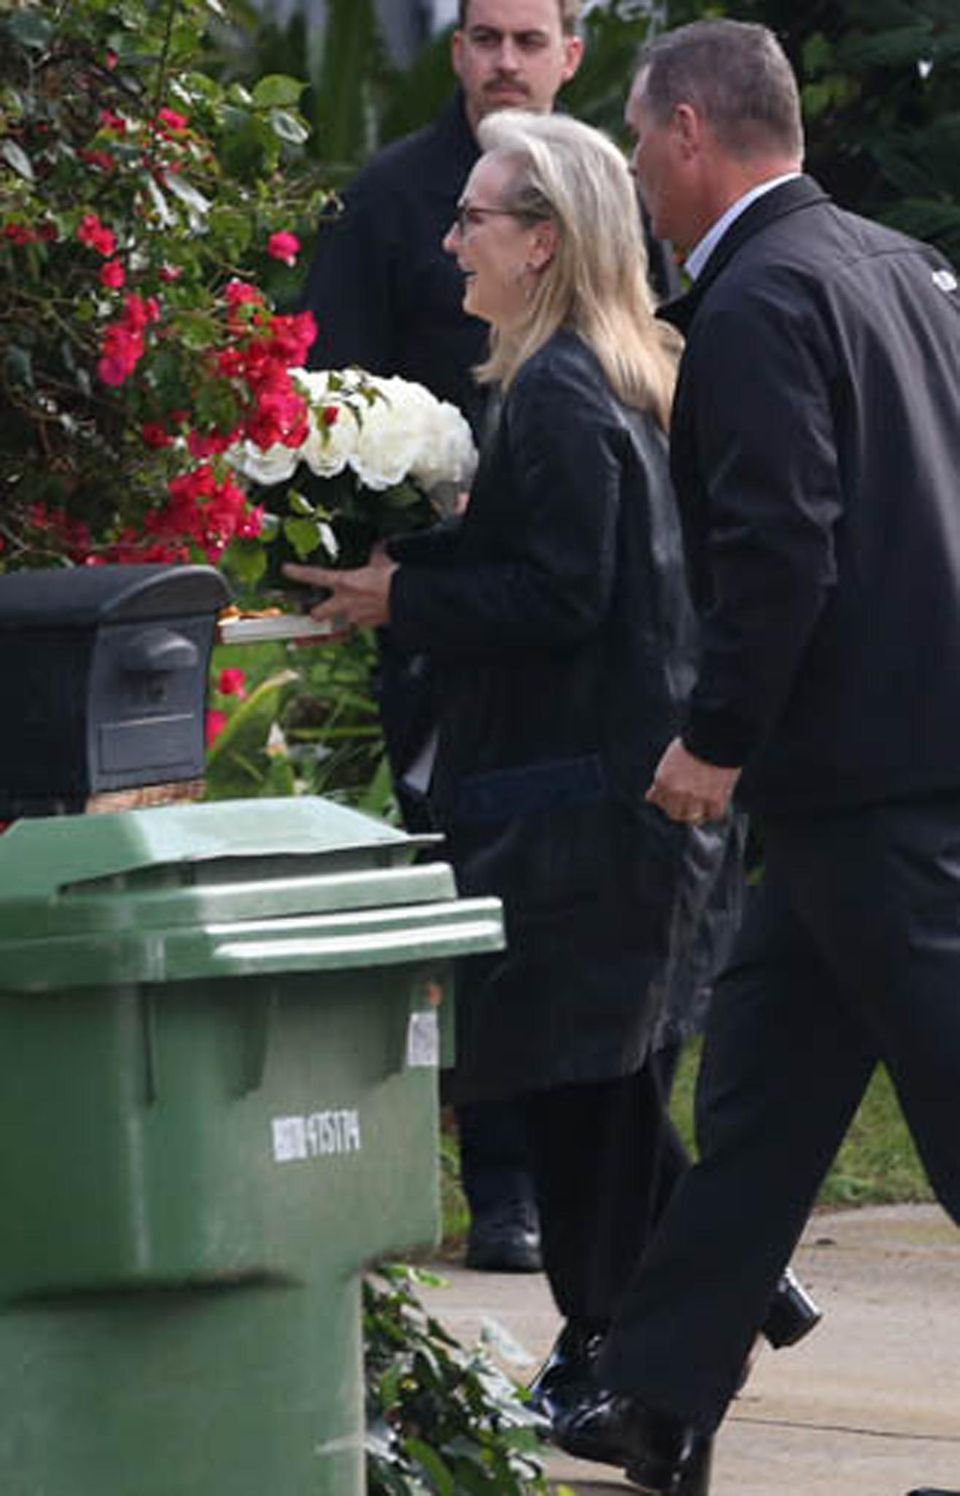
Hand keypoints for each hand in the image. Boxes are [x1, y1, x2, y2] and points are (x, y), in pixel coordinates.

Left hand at [283, 551, 397, 631]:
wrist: (410, 598)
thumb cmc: (396, 580)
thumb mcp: (382, 561)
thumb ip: (376, 555)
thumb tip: (380, 547)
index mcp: (346, 582)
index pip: (315, 576)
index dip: (298, 573)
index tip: (286, 570)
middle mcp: (345, 602)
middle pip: (318, 613)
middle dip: (311, 613)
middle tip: (305, 612)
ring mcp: (354, 617)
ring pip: (330, 628)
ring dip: (319, 632)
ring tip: (302, 638)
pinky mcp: (364, 627)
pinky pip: (347, 635)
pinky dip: (339, 636)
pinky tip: (329, 641)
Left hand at [645, 737, 740, 824]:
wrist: (715, 736)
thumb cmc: (694, 743)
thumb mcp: (669, 759)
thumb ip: (661, 781)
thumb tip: (650, 797)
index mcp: (663, 780)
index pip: (659, 802)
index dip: (667, 802)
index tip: (674, 800)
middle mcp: (677, 792)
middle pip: (675, 814)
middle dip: (681, 811)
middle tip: (689, 805)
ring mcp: (697, 797)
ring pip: (693, 818)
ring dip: (697, 814)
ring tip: (703, 807)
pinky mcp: (716, 799)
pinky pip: (714, 815)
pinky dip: (715, 811)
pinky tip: (716, 805)